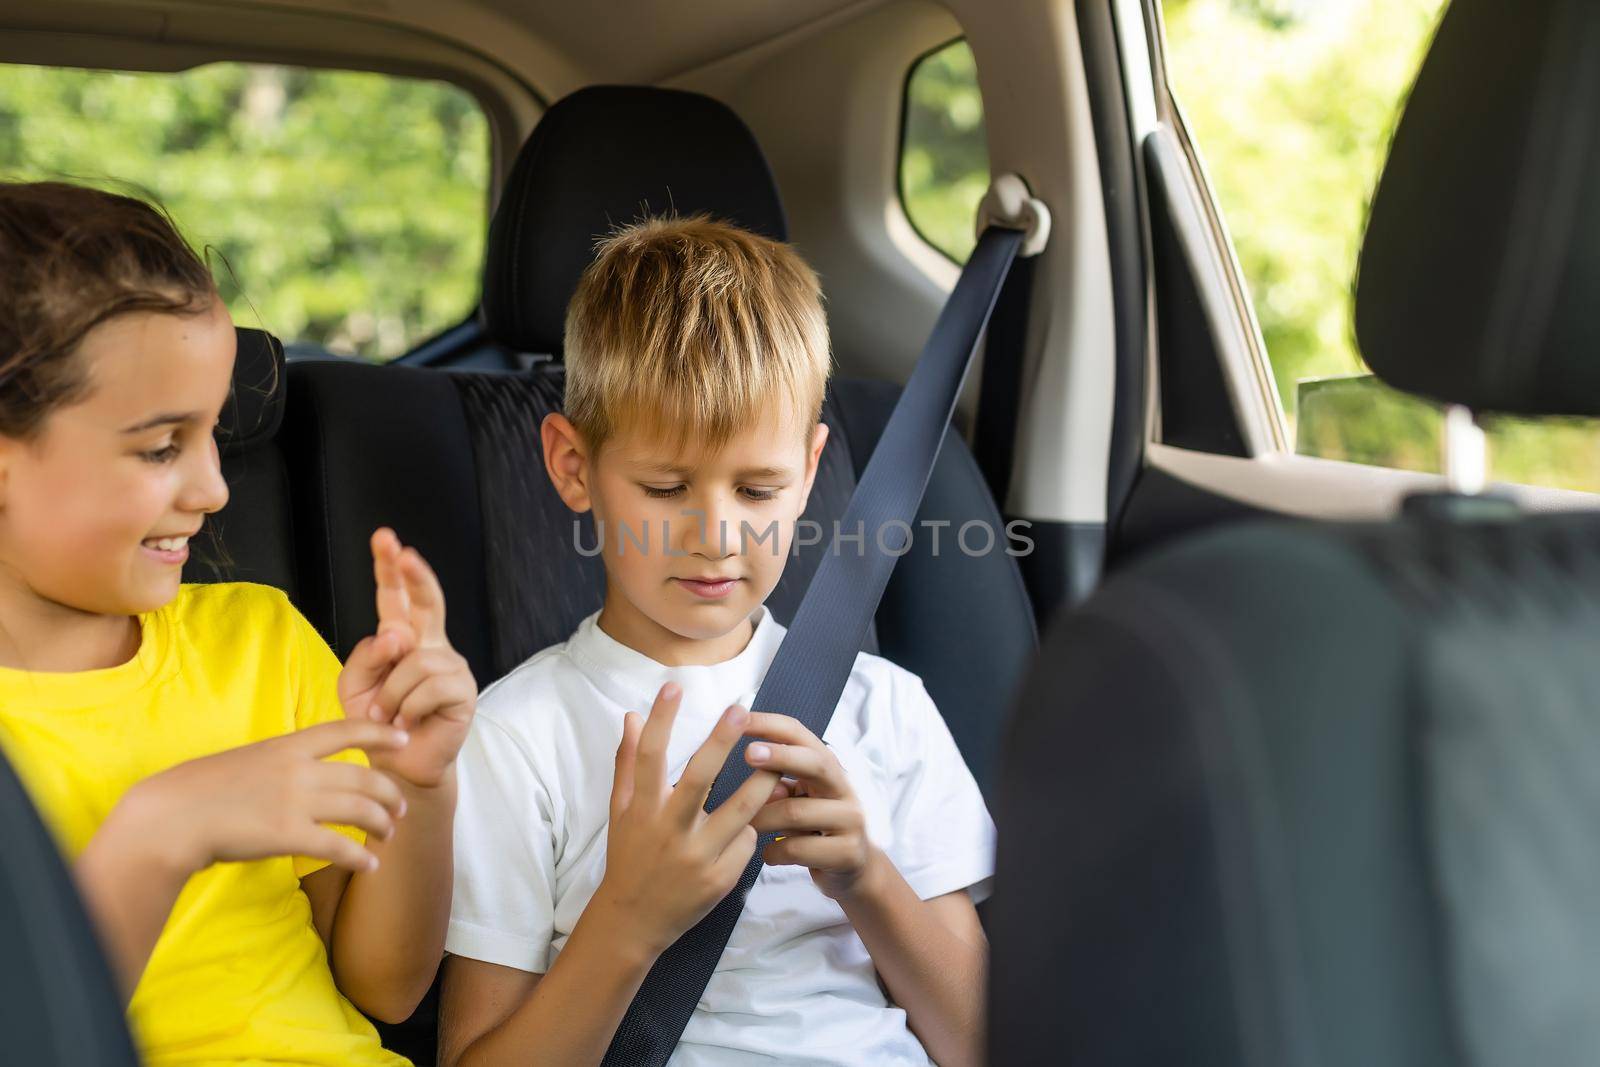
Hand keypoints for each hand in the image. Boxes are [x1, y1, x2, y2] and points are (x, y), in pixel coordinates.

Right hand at [116, 718, 411, 876]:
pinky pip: (340, 846)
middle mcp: (299, 770)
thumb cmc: (202, 790)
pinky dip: (360, 857)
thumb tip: (304, 770)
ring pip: (361, 810)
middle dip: (391, 794)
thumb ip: (282, 762)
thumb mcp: (249, 759)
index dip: (380, 735)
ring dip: (382, 825)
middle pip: (364, 777)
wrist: (173, 815)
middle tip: (400, 809)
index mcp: (288, 746)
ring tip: (388, 836)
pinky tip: (369, 865)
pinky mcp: (289, 835)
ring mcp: (295, 802)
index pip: (345, 730)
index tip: (403, 741)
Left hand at [339, 528, 476, 787]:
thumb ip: (366, 655)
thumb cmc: (377, 722)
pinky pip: (428, 687)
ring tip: (386, 716)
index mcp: (404, 638)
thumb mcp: (355, 686)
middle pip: (428, 601)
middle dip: (415, 574)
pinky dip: (407, 709)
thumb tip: (396, 635)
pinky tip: (406, 723)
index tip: (385, 539)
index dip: (392, 568)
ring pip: (414, 661)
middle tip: (402, 552)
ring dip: (390, 694)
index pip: (397, 597)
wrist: (397, 765)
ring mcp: (451, 665)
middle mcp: (431, 644)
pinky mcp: (463, 690)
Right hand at [591, 684, 782, 955]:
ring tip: (781, 761)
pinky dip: (751, 829)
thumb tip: (629, 715)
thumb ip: (627, 762)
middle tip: (741, 708)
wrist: (633, 922)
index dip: (660, 720)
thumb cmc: (628, 857)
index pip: (649, 757)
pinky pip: (746, 843)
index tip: (674, 686)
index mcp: (642, 810)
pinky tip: (754, 824)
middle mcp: (668, 831)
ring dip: (763, 784)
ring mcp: (696, 857)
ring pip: (740, 813)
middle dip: (720, 741)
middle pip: (698, 779)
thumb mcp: (621, 811)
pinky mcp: (719, 879)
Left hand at [743, 713, 873, 899]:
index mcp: (827, 768)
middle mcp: (844, 788)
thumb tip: (759, 781)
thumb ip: (780, 787)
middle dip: (780, 755)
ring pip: (795, 812)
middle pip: (815, 763)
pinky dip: (774, 851)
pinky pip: (798, 849)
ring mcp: (851, 821)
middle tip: (748, 754)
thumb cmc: (816, 829)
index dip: (770, 724)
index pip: (801, 735)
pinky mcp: (848, 853)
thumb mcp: (799, 801)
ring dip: (762, 819)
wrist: (854, 870)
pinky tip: (769, 853)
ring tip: (744, 827)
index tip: (739, 717)